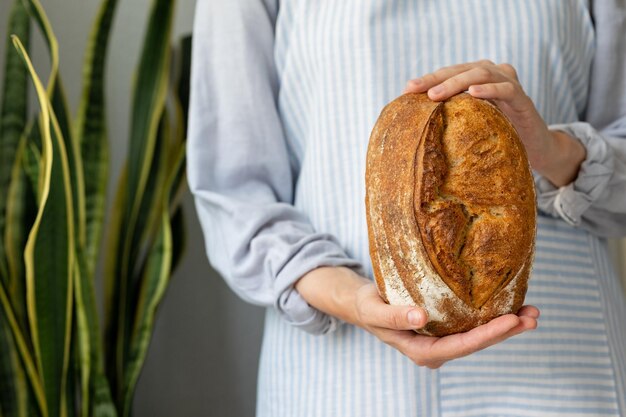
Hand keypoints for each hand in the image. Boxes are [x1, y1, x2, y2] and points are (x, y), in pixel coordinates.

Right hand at [296, 267, 538, 368]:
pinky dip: (492, 315)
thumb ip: (394, 315)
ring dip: (505, 325)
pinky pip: (472, 324)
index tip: (510, 321)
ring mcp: (443, 340)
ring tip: (531, 311)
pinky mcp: (445, 328)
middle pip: (477, 342)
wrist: (363, 305)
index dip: (488, 334)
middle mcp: (437, 349)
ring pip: (479, 335)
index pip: (462, 345)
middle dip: (506, 330)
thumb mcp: (375, 310)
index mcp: (422, 351)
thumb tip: (421, 317)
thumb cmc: (367, 307)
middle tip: (532, 316)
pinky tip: (510, 305)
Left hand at [404, 60, 585, 186]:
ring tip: (436, 94)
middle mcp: (493, 74)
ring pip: (481, 73)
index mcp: (477, 78)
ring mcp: (509, 83)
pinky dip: (489, 89)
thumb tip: (413, 126)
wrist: (536, 148)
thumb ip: (450, 117)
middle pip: (461, 69)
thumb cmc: (498, 135)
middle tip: (415, 89)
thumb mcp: (470, 125)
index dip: (428, 79)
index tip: (406, 89)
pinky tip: (473, 93)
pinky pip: (507, 88)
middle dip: (436, 78)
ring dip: (457, 82)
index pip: (449, 73)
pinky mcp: (523, 99)